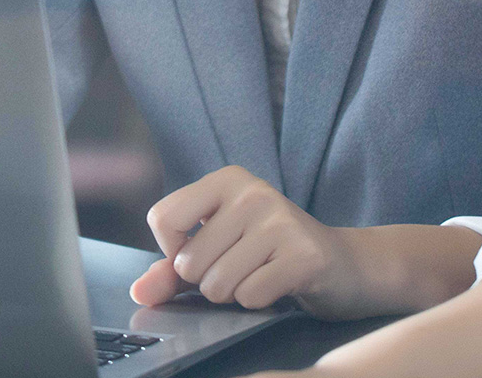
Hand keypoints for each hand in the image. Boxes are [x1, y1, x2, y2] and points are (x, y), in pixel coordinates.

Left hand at [131, 165, 370, 318]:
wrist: (342, 264)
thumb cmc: (270, 254)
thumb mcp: (218, 249)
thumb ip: (172, 270)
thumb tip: (139, 292)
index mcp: (226, 180)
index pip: (162, 218)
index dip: (174, 252)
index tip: (204, 251)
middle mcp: (252, 192)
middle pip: (188, 262)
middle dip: (208, 281)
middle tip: (242, 266)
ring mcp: (280, 220)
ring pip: (216, 285)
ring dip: (233, 294)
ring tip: (260, 274)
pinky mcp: (303, 254)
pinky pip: (249, 296)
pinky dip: (259, 301)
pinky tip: (279, 283)